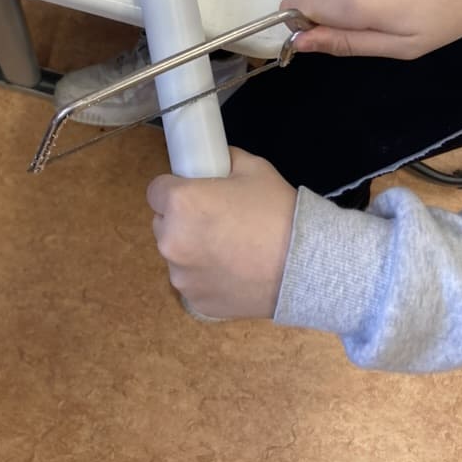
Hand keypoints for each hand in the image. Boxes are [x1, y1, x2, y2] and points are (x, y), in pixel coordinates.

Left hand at [148, 148, 295, 320]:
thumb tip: (212, 160)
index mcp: (180, 203)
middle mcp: (171, 240)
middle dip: (182, 220)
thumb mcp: (252, 167)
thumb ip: (223, 160)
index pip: (155, 190)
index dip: (175, 189)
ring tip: (230, 248)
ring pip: (176, 255)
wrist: (306, 265)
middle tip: (216, 220)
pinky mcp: (195, 301)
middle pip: (162, 223)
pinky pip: (193, 282)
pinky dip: (206, 277)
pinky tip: (235, 271)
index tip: (194, 193)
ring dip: (192, 250)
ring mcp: (181, 276)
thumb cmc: (277, 211)